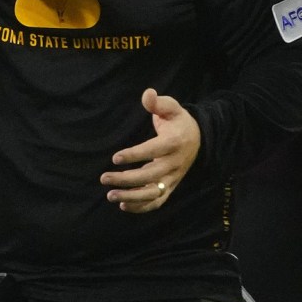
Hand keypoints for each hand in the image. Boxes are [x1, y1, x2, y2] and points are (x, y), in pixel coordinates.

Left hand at [100, 88, 200, 213]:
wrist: (198, 139)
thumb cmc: (178, 121)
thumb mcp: (171, 107)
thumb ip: (158, 103)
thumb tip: (147, 94)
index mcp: (174, 142)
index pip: (153, 150)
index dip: (135, 155)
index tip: (115, 157)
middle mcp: (174, 163)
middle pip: (150, 175)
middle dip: (126, 179)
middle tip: (104, 178)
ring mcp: (173, 178)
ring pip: (153, 193)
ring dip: (131, 197)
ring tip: (110, 195)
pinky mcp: (171, 187)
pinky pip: (157, 202)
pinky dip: (141, 207)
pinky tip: (123, 205)